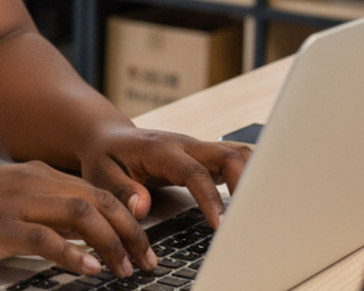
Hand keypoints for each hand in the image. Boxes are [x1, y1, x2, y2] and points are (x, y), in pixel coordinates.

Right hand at [0, 161, 156, 277]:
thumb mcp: (9, 196)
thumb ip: (44, 207)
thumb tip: (84, 232)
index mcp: (37, 173)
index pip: (96, 190)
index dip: (127, 216)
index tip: (145, 243)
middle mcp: (32, 181)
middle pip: (97, 199)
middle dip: (130, 232)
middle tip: (148, 260)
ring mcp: (17, 202)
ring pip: (81, 215)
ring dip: (111, 243)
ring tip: (125, 270)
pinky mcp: (1, 226)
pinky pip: (46, 239)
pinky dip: (73, 254)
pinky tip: (88, 270)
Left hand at [79, 125, 251, 229]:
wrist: (107, 137)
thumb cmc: (106, 156)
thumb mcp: (102, 173)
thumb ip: (121, 189)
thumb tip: (141, 206)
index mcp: (161, 149)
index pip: (193, 171)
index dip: (210, 198)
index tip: (221, 226)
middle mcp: (184, 145)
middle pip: (227, 154)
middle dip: (245, 184)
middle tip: (251, 219)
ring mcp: (197, 149)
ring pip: (236, 154)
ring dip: (253, 178)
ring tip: (261, 212)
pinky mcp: (203, 157)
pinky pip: (234, 162)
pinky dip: (250, 177)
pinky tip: (256, 202)